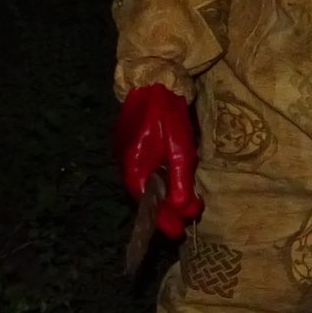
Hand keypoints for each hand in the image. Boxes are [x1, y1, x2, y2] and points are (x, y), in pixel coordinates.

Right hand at [115, 84, 203, 238]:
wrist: (152, 80)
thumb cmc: (166, 111)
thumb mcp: (179, 144)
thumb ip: (180, 176)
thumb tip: (182, 206)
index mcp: (133, 163)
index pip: (146, 201)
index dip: (162, 218)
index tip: (177, 232)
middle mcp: (126, 162)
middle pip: (146, 196)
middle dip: (166, 210)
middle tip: (186, 221)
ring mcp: (127, 154)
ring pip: (146, 185)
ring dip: (165, 197)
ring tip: (186, 206)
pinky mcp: (133, 148)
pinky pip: (146, 172)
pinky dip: (161, 182)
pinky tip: (175, 184)